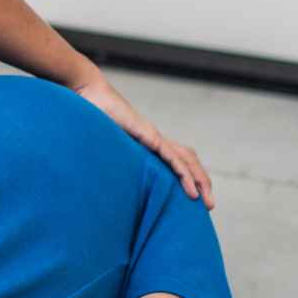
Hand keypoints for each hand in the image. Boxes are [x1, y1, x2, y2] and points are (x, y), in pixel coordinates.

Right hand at [74, 78, 214, 208]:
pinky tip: (191, 189)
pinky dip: (184, 174)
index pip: (178, 159)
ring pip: (187, 160)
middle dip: (201, 183)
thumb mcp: (103, 144)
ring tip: (205, 202)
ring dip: (199, 181)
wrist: (88, 91)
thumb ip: (109, 158)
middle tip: (209, 205)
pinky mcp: (148, 136)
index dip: (189, 176)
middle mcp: (155, 139)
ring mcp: (153, 136)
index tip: (194, 198)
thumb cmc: (90, 116)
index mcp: (147, 141)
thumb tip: (102, 178)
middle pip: (189, 160)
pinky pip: (172, 157)